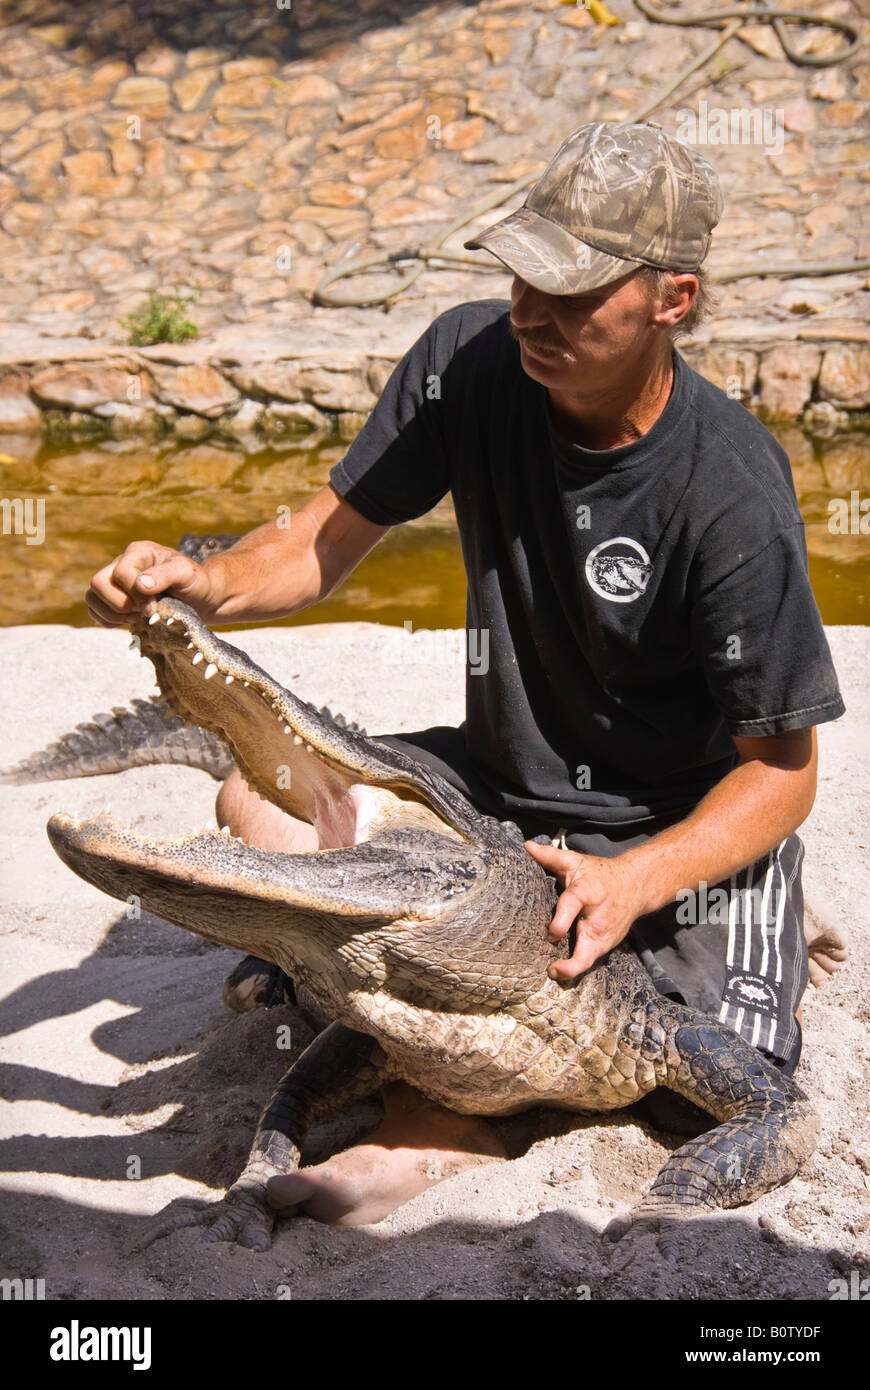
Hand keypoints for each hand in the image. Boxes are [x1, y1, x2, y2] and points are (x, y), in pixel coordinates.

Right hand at [86, 540, 213, 627]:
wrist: (200, 597)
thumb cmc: (195, 582)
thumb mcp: (186, 574)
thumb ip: (165, 575)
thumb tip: (140, 584)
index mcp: (139, 552)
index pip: (121, 573)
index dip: (134, 594)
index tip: (153, 608)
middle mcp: (122, 563)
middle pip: (98, 583)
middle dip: (120, 604)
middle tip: (143, 612)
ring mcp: (115, 581)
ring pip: (92, 597)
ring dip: (112, 613)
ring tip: (137, 617)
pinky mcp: (113, 599)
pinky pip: (95, 610)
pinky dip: (108, 620)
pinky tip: (130, 621)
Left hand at [524, 841, 648, 980]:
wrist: (634, 886)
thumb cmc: (600, 874)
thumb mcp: (575, 861)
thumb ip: (550, 856)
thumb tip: (527, 847)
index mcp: (586, 893)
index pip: (572, 906)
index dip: (560, 923)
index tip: (551, 935)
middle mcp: (597, 920)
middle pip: (587, 950)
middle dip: (571, 964)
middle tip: (552, 969)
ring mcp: (605, 936)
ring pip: (589, 960)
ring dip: (571, 970)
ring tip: (552, 973)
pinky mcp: (606, 945)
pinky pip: (589, 960)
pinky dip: (575, 967)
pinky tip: (559, 970)